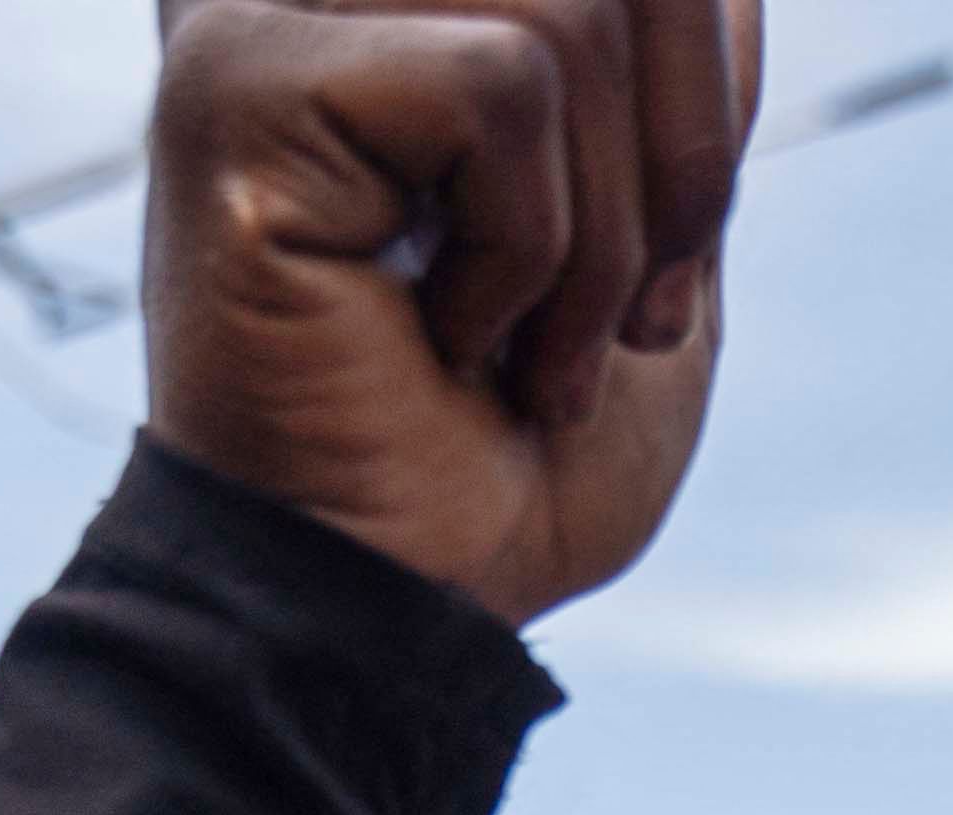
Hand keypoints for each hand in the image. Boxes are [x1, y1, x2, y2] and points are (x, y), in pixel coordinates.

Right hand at [142, 0, 756, 628]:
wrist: (398, 615)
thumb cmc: (508, 459)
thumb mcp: (655, 233)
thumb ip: (680, 73)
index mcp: (412, 6)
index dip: (715, 100)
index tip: (664, 266)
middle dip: (681, 168)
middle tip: (627, 320)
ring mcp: (259, 17)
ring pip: (567, 17)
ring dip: (598, 238)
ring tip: (526, 354)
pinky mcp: (236, 82)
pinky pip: (496, 85)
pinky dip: (524, 248)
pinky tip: (447, 337)